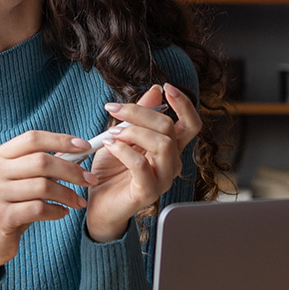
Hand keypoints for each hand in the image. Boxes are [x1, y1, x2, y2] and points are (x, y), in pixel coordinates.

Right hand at [0, 130, 99, 275]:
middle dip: (72, 171)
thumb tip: (78, 152)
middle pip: (41, 161)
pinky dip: (57, 210)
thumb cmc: (12, 206)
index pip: (32, 138)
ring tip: (78, 202)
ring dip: (68, 194)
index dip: (60, 140)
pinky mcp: (0, 216)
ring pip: (43, 186)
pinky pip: (39, 209)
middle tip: (90, 180)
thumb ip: (43, 166)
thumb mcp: (22, 181)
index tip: (84, 146)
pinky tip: (62, 213)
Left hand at [86, 83, 201, 241]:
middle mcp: (171, 163)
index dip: (184, 104)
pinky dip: (123, 150)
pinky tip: (109, 145)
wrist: (98, 202)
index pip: (190, 124)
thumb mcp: (122, 135)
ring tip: (112, 133)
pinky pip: (141, 165)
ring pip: (162, 145)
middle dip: (141, 113)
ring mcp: (162, 179)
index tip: (166, 87)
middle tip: (115, 110)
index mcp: (170, 148)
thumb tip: (155, 90)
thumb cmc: (111, 170)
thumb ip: (138, 115)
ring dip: (134, 132)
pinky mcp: (147, 192)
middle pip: (169, 128)